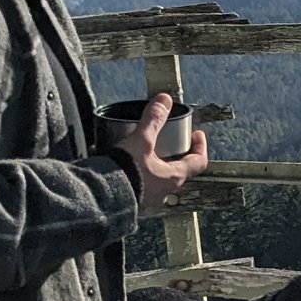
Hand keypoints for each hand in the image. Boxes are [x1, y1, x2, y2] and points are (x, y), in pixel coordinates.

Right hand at [119, 93, 207, 214]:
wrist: (100, 198)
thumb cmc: (126, 173)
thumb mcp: (141, 141)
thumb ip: (153, 120)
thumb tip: (164, 101)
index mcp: (173, 176)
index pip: (198, 161)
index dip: (200, 145)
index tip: (196, 134)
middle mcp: (165, 189)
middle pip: (178, 167)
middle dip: (174, 151)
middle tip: (168, 138)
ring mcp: (149, 197)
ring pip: (158, 175)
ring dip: (153, 160)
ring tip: (141, 146)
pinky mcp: (133, 199)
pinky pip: (139, 181)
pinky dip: (135, 169)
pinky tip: (119, 159)